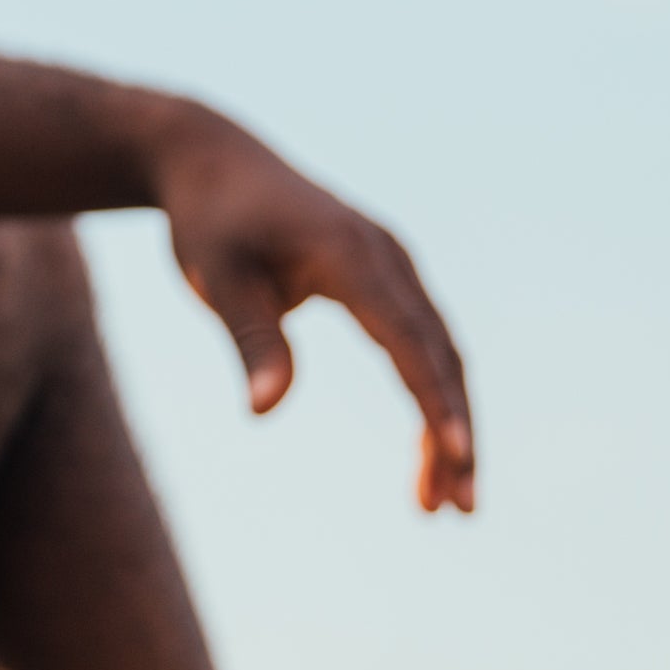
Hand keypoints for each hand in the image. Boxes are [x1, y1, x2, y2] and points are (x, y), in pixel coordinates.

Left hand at [154, 115, 476, 511]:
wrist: (212, 160)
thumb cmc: (210, 220)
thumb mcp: (216, 276)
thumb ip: (250, 337)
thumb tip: (264, 411)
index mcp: (351, 255)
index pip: (406, 337)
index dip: (433, 398)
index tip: (456, 454)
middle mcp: (387, 257)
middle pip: (441, 353)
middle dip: (455, 432)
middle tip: (460, 509)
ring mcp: (393, 265)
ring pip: (440, 354)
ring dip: (447, 425)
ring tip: (441, 506)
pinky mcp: (385, 278)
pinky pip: (423, 344)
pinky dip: (430, 396)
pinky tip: (427, 451)